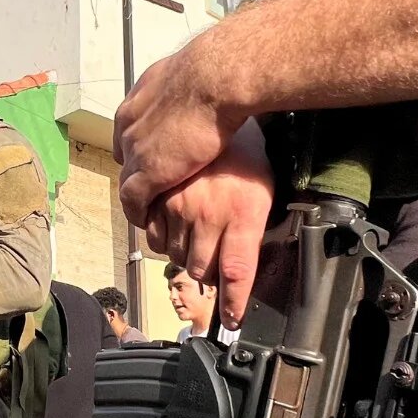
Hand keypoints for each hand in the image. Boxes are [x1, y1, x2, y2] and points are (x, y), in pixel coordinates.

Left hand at [114, 51, 249, 231]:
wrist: (214, 80)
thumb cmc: (213, 72)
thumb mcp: (187, 73)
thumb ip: (183, 84)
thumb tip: (199, 84)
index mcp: (138, 102)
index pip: (128, 132)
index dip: (142, 147)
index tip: (155, 156)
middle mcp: (129, 126)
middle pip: (126, 157)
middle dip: (138, 172)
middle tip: (155, 186)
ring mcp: (137, 150)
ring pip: (126, 181)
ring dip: (137, 198)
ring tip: (149, 211)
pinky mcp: (148, 172)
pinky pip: (134, 201)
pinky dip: (138, 213)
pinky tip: (148, 221)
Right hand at [144, 120, 273, 327]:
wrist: (211, 97)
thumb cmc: (246, 142)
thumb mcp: (263, 183)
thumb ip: (253, 218)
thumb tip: (247, 247)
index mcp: (242, 214)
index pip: (238, 273)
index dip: (234, 303)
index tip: (233, 320)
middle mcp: (209, 215)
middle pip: (204, 269)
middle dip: (210, 274)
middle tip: (215, 264)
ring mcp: (180, 206)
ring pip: (177, 254)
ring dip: (186, 255)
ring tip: (195, 242)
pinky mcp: (157, 195)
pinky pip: (154, 232)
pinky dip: (162, 235)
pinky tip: (172, 224)